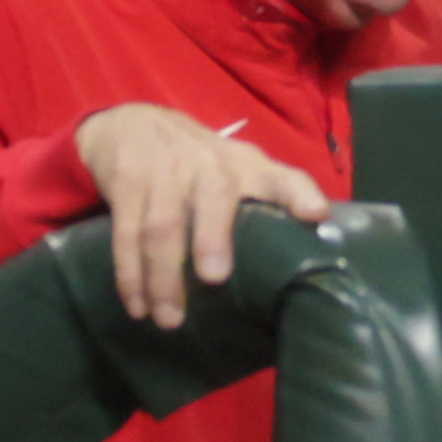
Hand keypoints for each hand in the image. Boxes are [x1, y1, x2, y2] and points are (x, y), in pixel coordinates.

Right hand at [73, 102, 328, 329]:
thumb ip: (273, 202)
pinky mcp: (127, 183)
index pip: (282, 177)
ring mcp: (164, 171)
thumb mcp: (241, 170)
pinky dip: (129, 272)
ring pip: (161, 227)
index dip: (299, 194)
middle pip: (213, 199)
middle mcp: (209, 164)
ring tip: (169, 319)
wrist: (133, 122)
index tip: (315, 214)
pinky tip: (137, 304)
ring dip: (163, 276)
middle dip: (212, 238)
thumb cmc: (202, 163)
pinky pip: (126, 233)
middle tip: (214, 278)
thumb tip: (314, 246)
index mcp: (247, 166)